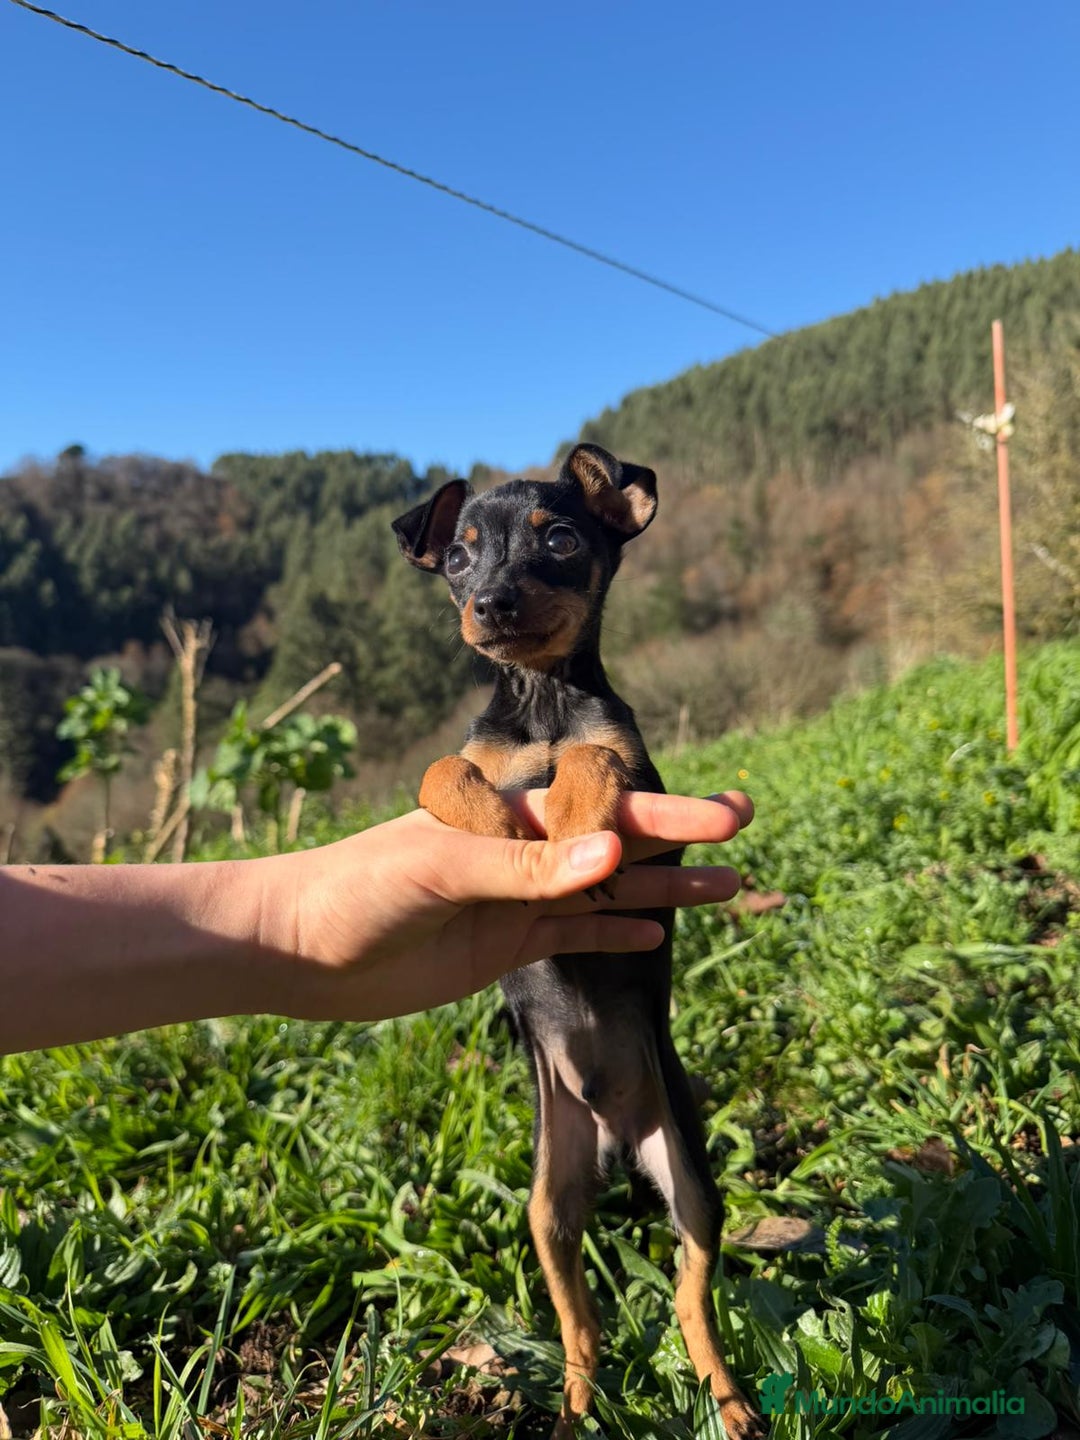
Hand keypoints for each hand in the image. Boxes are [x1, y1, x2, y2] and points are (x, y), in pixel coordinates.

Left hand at [283, 789, 752, 1020]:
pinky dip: (612, 932)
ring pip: (605, 892)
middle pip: (615, 842)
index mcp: (507, 817)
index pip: (601, 810)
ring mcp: (512, 900)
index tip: (727, 815)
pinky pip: (571, 934)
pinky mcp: (498, 945)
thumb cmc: (357, 891)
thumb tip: (615, 856)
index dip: (667, 813)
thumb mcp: (441, 871)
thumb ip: (526, 869)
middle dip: (680, 837)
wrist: (294, 949)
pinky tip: (655, 934)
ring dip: (663, 890)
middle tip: (744, 830)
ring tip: (727, 888)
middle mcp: (519, 853)